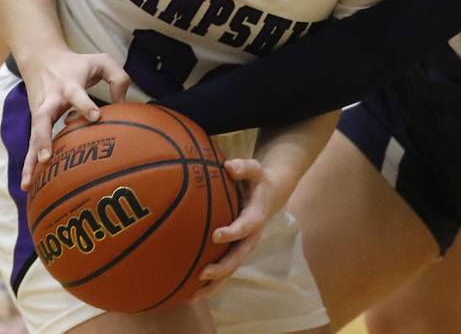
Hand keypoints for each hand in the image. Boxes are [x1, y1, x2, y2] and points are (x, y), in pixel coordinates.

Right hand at [19, 49, 129, 189]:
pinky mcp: (35, 123)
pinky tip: (29, 185)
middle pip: (42, 118)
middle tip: (47, 157)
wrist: (42, 59)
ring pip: (32, 137)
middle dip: (44, 138)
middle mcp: (51, 100)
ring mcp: (40, 112)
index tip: (96, 116)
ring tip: (29, 183)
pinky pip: (31, 145)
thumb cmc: (78, 64)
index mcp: (69, 85)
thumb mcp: (102, 61)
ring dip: (31, 159)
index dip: (85, 105)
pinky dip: (29, 164)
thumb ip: (118, 78)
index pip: (77, 95)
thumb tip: (123, 105)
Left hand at [192, 158, 278, 298]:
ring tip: (192, 295)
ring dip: (214, 284)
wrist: (271, 194)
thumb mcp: (255, 169)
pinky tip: (189, 293)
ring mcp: (244, 247)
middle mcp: (251, 237)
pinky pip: (224, 271)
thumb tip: (229, 166)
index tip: (216, 236)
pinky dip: (210, 284)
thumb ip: (244, 167)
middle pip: (238, 257)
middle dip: (222, 268)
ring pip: (231, 270)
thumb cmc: (257, 181)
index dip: (233, 232)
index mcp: (256, 216)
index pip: (246, 227)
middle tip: (203, 273)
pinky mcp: (236, 252)